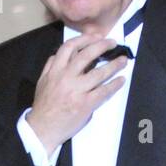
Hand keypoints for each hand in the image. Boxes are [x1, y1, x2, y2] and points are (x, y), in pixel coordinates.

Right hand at [26, 34, 129, 156]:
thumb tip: (58, 54)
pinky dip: (114, 85)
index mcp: (55, 70)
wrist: (43, 129)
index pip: (69, 47)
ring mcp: (77, 91)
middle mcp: (66, 77)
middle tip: (112, 43)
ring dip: (114, 65)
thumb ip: (50, 66)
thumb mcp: (42, 81)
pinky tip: (121, 80)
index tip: (94, 37)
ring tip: (123, 61)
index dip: (84, 39)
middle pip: (87, 55)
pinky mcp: (86, 104)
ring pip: (99, 73)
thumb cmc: (43, 106)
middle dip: (102, 46)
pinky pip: (103, 91)